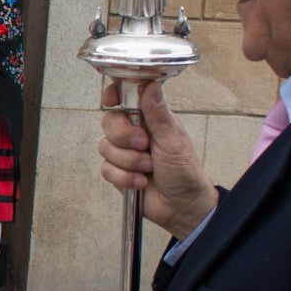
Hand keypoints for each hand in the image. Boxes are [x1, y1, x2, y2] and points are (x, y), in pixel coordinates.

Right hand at [96, 80, 216, 238]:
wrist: (182, 206)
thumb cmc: (185, 171)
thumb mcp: (173, 139)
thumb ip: (158, 113)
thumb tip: (151, 85)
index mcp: (150, 118)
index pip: (125, 97)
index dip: (113, 95)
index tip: (111, 100)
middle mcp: (135, 132)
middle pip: (109, 122)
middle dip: (124, 136)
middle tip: (144, 145)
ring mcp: (125, 153)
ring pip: (105, 147)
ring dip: (128, 161)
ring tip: (148, 168)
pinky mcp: (118, 173)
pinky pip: (106, 169)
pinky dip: (124, 177)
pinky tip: (140, 182)